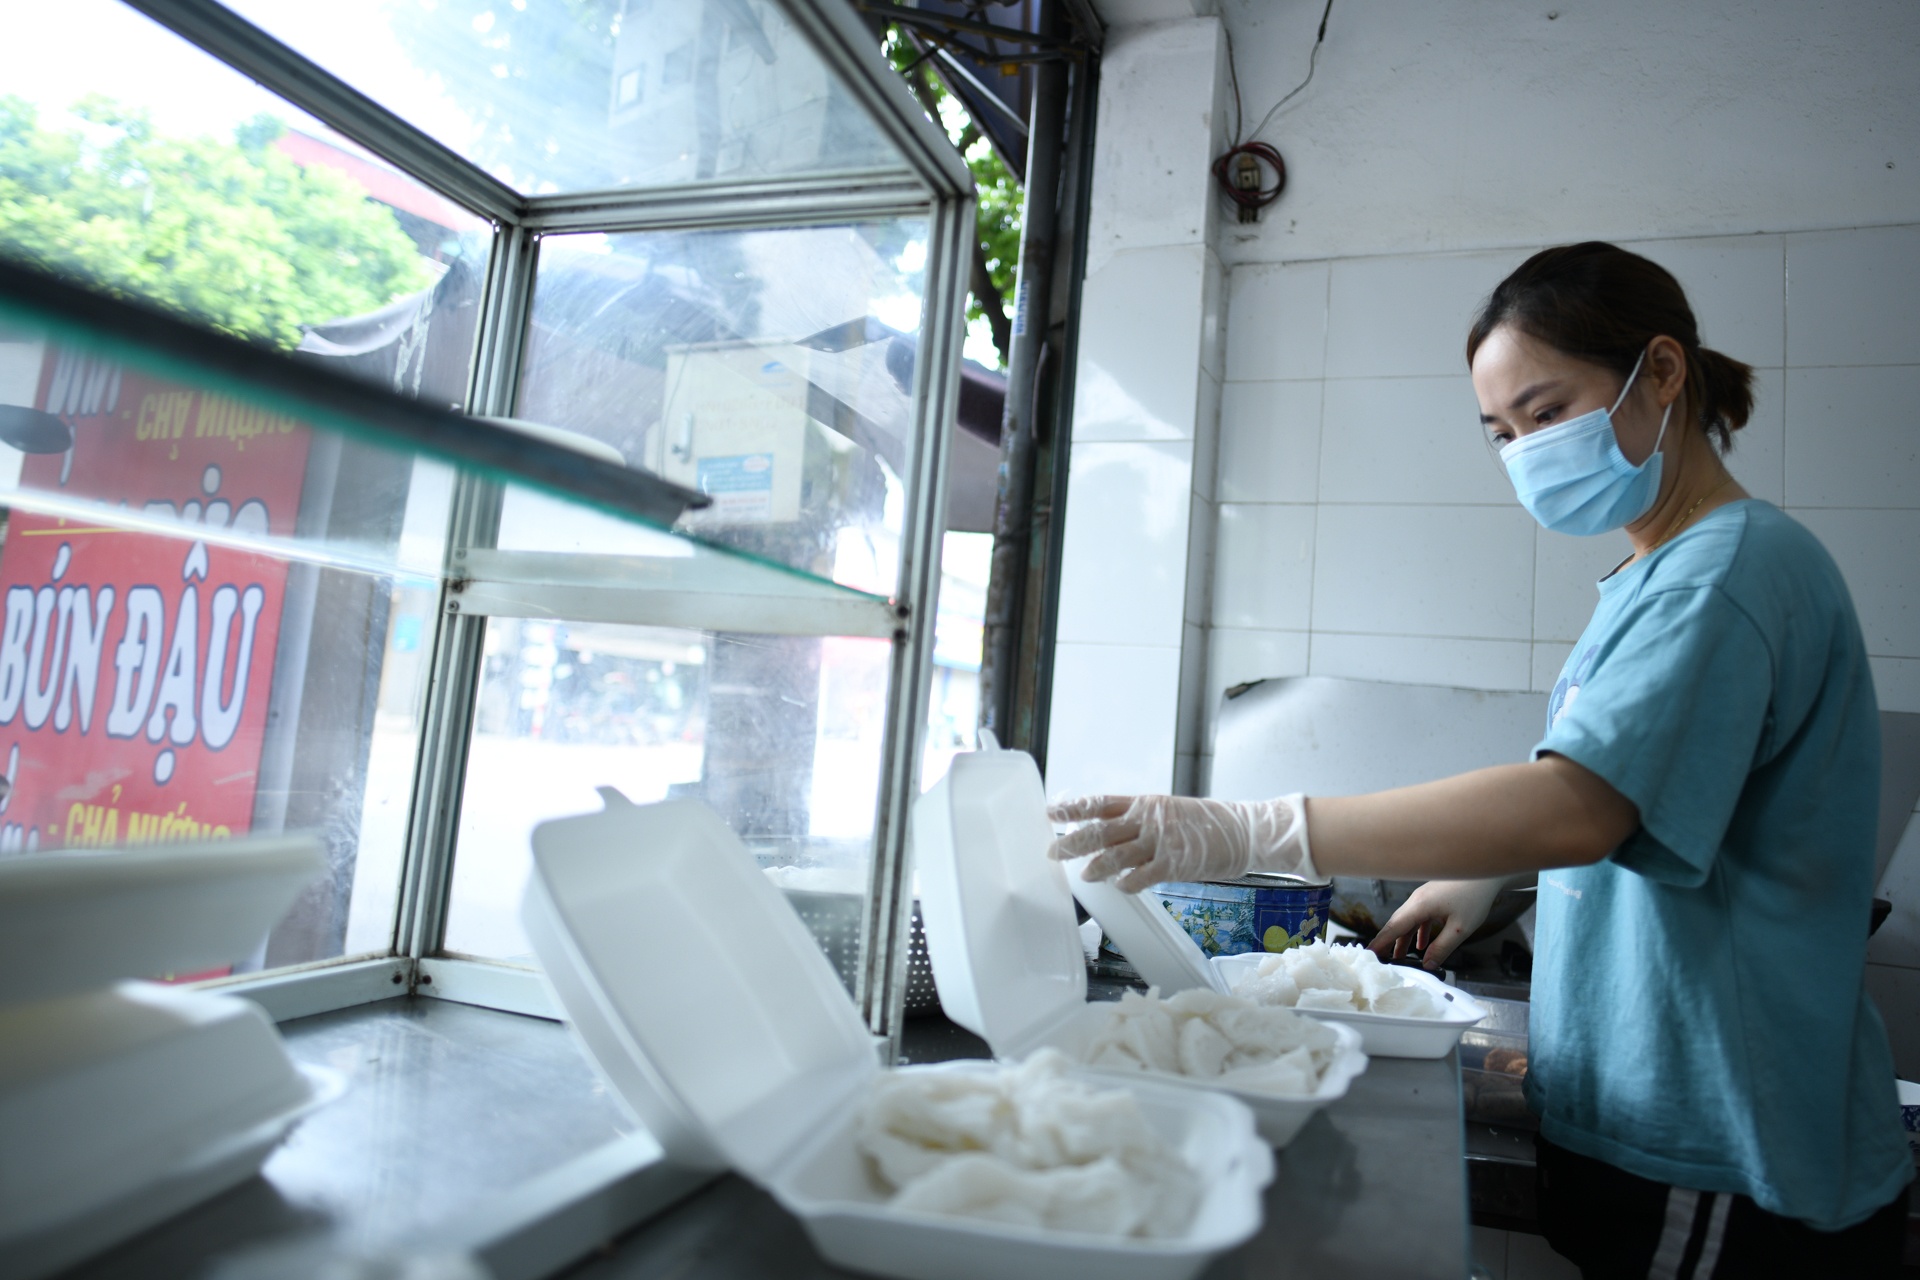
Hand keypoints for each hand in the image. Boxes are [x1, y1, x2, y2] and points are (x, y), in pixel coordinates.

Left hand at [1046, 793, 1319, 893]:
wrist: (1244, 830)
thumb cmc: (1207, 824)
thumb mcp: (1170, 812)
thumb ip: (1141, 822)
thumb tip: (1111, 834)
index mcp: (1145, 804)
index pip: (1101, 804)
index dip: (1073, 808)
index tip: (1050, 813)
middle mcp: (1148, 819)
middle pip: (1100, 830)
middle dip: (1073, 841)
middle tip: (1052, 852)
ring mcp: (1161, 841)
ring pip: (1116, 854)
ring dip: (1096, 866)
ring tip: (1084, 875)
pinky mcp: (1174, 863)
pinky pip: (1141, 876)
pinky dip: (1127, 883)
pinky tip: (1120, 887)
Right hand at [1368, 877, 1505, 969]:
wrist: (1485, 872)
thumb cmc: (1474, 896)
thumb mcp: (1460, 929)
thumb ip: (1442, 948)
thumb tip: (1428, 965)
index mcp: (1419, 906)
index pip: (1394, 927)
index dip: (1381, 942)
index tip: (1369, 955)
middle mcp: (1417, 900)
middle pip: (1397, 924)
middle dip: (1388, 943)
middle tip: (1381, 960)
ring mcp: (1424, 897)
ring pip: (1408, 921)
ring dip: (1404, 938)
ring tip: (1400, 957)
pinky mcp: (1432, 898)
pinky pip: (1419, 917)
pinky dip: (1417, 931)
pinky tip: (1422, 944)